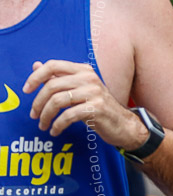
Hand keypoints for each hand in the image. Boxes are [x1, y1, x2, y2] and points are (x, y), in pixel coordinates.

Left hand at [23, 60, 146, 148]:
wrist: (123, 124)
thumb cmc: (98, 107)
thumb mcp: (79, 89)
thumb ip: (59, 77)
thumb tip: (36, 65)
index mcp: (84, 70)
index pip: (54, 65)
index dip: (36, 77)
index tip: (26, 90)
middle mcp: (89, 78)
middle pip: (52, 86)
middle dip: (38, 102)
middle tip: (34, 114)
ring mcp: (94, 92)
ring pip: (57, 101)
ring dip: (45, 116)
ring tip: (43, 125)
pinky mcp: (97, 108)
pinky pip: (68, 116)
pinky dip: (57, 125)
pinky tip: (55, 130)